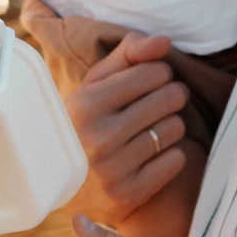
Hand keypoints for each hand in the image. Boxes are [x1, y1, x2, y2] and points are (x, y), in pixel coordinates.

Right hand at [59, 30, 197, 236]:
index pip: (153, 72)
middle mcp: (97, 137)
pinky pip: (175, 160)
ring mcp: (112, 169)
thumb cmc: (86, 121)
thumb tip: (165, 42)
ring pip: (175, 129)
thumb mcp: (95, 83)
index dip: (160, 73)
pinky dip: (171, 154)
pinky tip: (154, 154)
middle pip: (170, 98)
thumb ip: (129, 54)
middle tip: (162, 102)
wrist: (61, 182)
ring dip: (171, 125)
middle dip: (171, 96)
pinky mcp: (127, 194)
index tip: (153, 81)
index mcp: (86, 103)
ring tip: (155, 128)